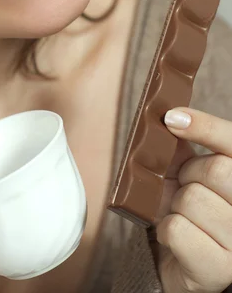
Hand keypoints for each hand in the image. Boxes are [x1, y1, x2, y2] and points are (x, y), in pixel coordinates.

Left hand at [156, 108, 231, 292]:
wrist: (183, 261)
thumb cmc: (189, 208)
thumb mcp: (188, 171)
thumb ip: (185, 144)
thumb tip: (171, 116)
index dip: (206, 126)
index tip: (172, 117)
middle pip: (215, 169)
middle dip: (189, 173)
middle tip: (186, 185)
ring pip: (191, 199)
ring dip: (175, 205)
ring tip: (184, 215)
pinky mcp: (219, 269)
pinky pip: (177, 229)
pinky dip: (166, 230)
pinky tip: (178, 238)